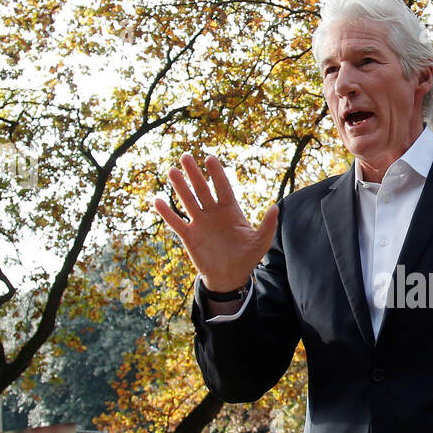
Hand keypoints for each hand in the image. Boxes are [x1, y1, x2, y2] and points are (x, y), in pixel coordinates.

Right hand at [154, 152, 278, 292]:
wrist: (229, 277)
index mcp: (230, 211)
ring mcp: (200, 223)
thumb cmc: (246, 258)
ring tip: (172, 171)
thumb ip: (267, 226)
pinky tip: (157, 201)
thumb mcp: (260, 243)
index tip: (209, 158)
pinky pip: (176, 222)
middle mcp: (213, 213)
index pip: (222, 187)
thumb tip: (275, 208)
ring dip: (180, 187)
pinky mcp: (189, 236)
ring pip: (188, 201)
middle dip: (194, 174)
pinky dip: (167, 213)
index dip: (216, 173)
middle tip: (186, 156)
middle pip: (202, 189)